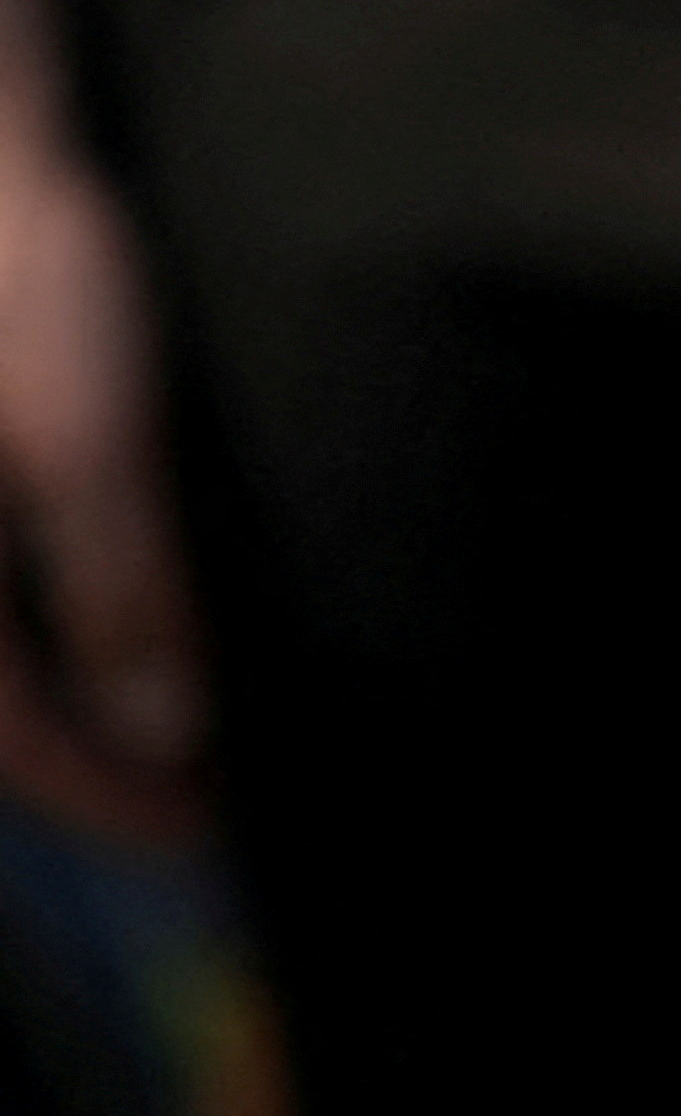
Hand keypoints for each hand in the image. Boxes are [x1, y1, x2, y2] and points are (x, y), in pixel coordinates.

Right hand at [0, 125, 205, 844]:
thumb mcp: (87, 435)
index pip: (24, 748)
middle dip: (104, 771)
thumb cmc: (21, 272)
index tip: (224, 843)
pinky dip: (73, 630)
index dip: (125, 806)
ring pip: (8, 653)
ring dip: (90, 703)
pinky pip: (10, 590)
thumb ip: (120, 585)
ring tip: (198, 734)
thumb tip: (166, 732)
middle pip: (6, 712)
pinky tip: (146, 626)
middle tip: (215, 811)